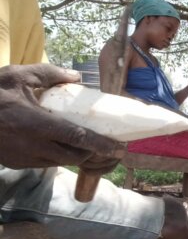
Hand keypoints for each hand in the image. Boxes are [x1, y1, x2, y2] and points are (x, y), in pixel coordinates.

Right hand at [0, 64, 124, 168]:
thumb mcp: (18, 75)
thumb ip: (50, 74)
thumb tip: (77, 77)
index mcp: (37, 123)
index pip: (79, 138)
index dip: (102, 146)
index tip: (119, 149)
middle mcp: (34, 145)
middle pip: (76, 157)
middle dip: (96, 156)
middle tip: (112, 149)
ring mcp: (25, 158)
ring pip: (63, 163)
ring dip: (80, 159)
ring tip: (95, 150)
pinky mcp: (18, 164)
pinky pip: (47, 164)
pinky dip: (61, 158)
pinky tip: (67, 148)